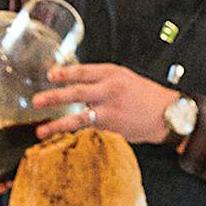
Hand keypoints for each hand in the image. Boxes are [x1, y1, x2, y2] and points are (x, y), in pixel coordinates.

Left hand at [29, 63, 178, 143]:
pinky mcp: (112, 125)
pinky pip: (87, 127)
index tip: (50, 75)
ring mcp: (110, 108)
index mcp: (112, 73)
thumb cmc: (147, 96)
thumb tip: (78, 84)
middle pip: (76, 92)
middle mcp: (110, 89)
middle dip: (54, 97)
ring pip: (79, 116)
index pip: (83, 71)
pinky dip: (72, 130)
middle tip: (36, 101)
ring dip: (57, 123)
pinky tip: (59, 133)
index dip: (64, 73)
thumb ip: (102, 80)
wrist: (169, 114)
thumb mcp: (125, 78)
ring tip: (41, 129)